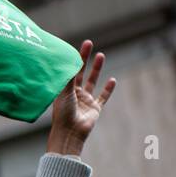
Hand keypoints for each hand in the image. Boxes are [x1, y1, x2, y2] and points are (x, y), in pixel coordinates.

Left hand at [47, 40, 115, 156]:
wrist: (70, 133)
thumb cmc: (63, 113)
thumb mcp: (64, 93)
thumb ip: (68, 77)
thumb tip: (68, 60)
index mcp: (64, 89)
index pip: (70, 69)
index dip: (74, 57)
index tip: (76, 45)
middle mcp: (74, 93)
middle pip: (81, 72)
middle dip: (85, 58)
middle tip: (89, 43)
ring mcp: (85, 100)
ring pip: (93, 81)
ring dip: (97, 69)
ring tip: (101, 55)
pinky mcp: (95, 108)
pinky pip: (103, 97)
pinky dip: (108, 89)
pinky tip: (112, 80)